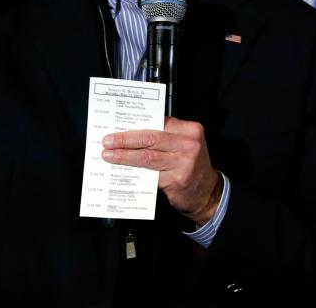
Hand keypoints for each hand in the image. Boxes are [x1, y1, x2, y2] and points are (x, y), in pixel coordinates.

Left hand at [101, 117, 222, 224]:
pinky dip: (133, 171)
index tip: (118, 124)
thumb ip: (163, 138)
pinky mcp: (176, 180)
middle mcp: (188, 144)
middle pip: (150, 138)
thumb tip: (130, 135)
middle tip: (108, 141)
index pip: (157, 121)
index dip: (135, 122)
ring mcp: (183, 163)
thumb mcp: (183, 145)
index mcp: (189, 130)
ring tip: (109, 155)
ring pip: (147, 156)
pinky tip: (121, 170)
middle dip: (125, 139)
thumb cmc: (190, 166)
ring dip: (124, 156)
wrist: (208, 193)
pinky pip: (149, 174)